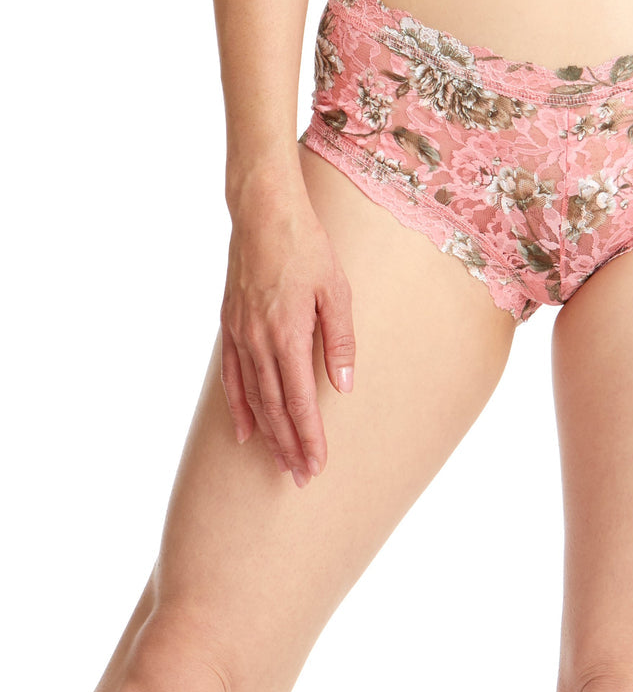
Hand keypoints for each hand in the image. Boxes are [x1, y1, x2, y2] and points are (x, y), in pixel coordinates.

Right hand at [219, 183, 355, 486]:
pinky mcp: (230, 325)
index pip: (301, 402)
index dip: (309, 437)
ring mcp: (240, 335)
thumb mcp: (337, 292)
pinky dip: (238, 407)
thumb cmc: (308, 249)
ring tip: (279, 462)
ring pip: (253, 398)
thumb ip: (340, 342)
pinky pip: (232, 376)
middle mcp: (259, 342)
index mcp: (289, 336)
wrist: (264, 214)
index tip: (316, 465)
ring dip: (268, 434)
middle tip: (301, 477)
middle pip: (275, 408)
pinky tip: (245, 430)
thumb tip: (343, 388)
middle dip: (289, 446)